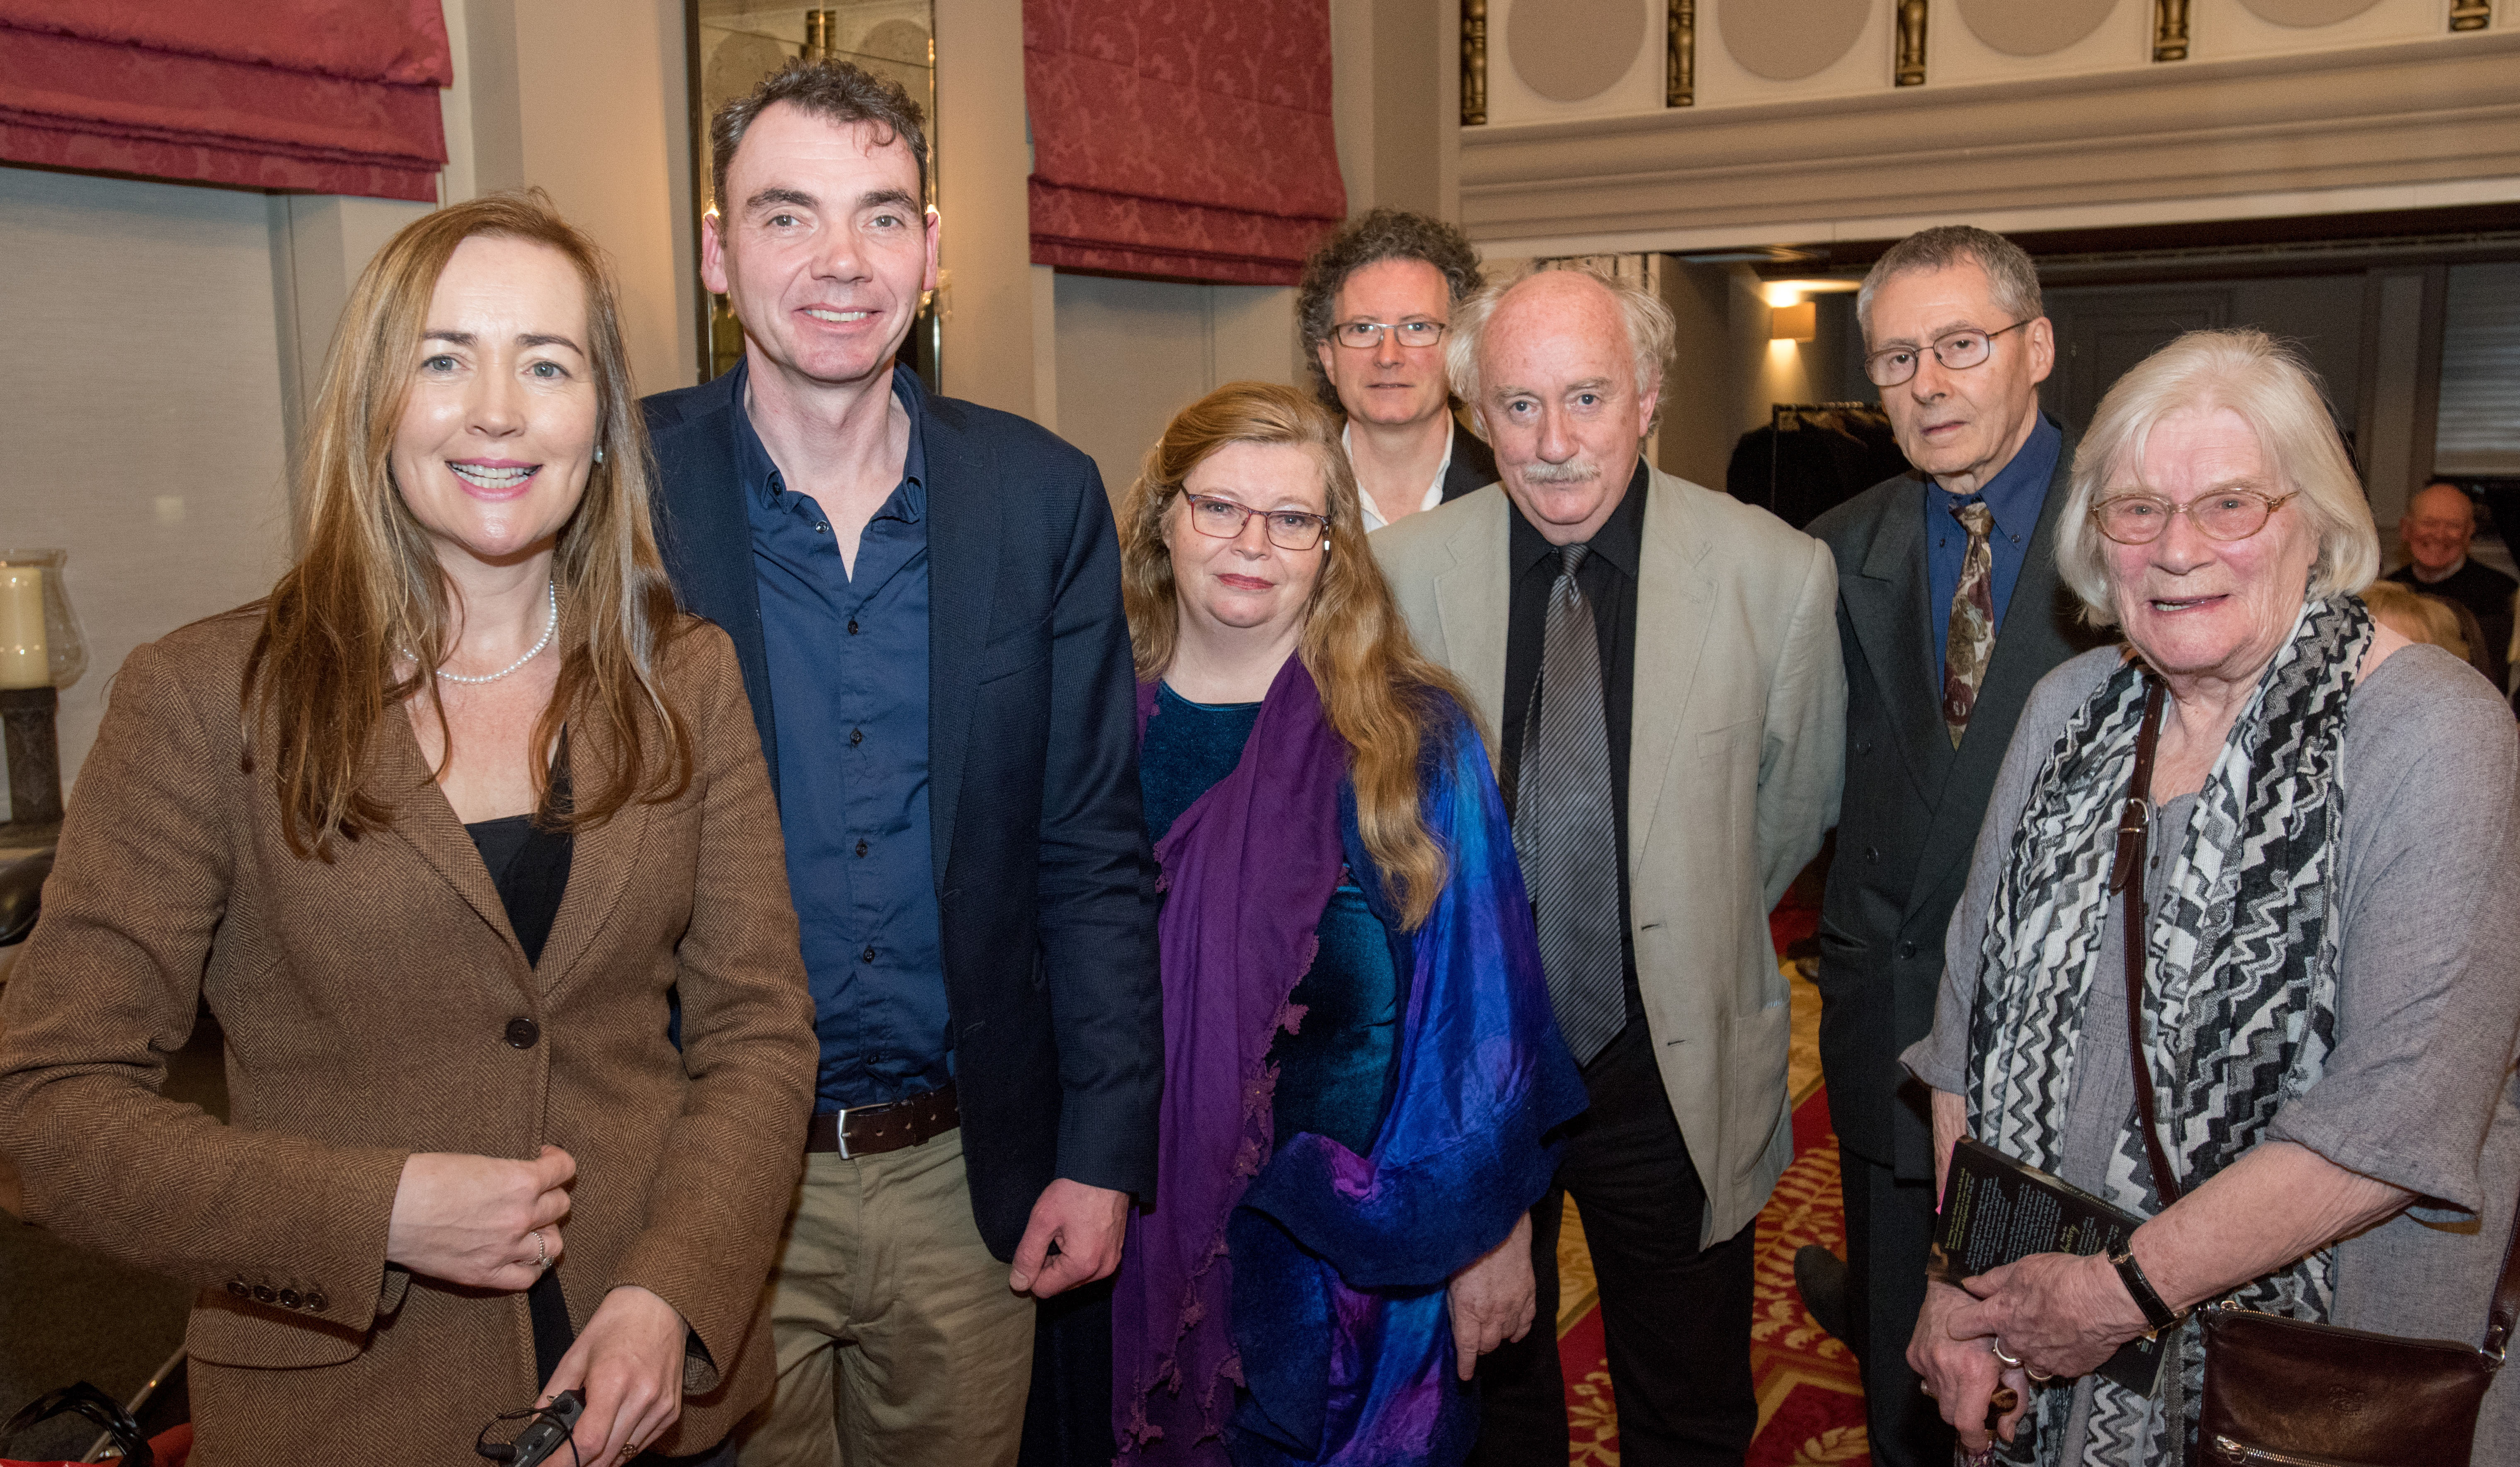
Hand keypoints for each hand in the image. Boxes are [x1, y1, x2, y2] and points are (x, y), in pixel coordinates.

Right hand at [386, 1146, 573, 1289]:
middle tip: (533, 1194)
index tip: (545, 1160)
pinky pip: (528, 1277)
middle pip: (560, 1206)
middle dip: (549, 1197)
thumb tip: (525, 1179)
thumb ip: (508, 1174)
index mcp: (519, 1180)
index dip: (557, 1162)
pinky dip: (530, 1266)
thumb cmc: (424, 1177)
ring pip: (553, 1243)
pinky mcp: (485, 1275)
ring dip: (544, 1232)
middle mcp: (520, 1216)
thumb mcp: (476, 1161)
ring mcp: (505, 1249)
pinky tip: (521, 1255)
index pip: (564, 1169)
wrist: (388, 1210)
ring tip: (530, 1226)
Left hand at [539, 1285, 686, 1463]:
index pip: (587, 1441)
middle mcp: (642, 1397)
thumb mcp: (575, 1356)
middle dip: (576, 1466)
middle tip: (557, 1463)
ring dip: (598, 1461)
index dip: (561, 1464)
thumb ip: (552, 1395)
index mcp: (614, 1380)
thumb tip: (535, 1428)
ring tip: (579, 1451)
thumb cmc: (615, 1325)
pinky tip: (607, 1438)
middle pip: (605, 1457)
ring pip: (623, 1456)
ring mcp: (661, 1407)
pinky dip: (619, 1449)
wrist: (658, 1304)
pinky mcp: (671, 1411)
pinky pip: (641, 1445)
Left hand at [1009, 1179, 1129, 1296]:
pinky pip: (1089, 1266)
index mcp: (1083, 1265)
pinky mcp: (1116, 1252)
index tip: (1036, 1242)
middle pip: (1061, 1285)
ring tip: (1066, 1230)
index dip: (1032, 1269)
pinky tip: (1077, 1231)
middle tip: (1052, 1233)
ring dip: (1063, 1260)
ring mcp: (1112, 1262)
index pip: (1044, 1289)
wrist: (1105, 1168)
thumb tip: (1018, 1283)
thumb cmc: (1075, 1190)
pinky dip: (1078, 1255)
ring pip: (1074, 1277)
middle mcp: (1102, 1270)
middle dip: (1049, 1265)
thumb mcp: (1042, 1220)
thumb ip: (1028, 1256)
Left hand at [1447, 1213, 1535, 1379]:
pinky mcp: (1528, 1295)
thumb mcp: (1450, 1279)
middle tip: (1473, 1341)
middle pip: (1488, 1344)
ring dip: (1496, 1337)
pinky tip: (1512, 1331)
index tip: (1464, 1375)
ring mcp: (1513, 1304)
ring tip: (1489, 1331)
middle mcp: (1493, 1311)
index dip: (1465, 1365)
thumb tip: (1458, 1327)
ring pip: (1506, 1336)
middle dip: (1479, 1347)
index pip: (1468, 1348)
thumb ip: (1456, 1306)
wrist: (1498, 1226)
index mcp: (1470, 1308)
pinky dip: (1518, 1331)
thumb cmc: (1467, 1249)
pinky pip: (1526, 1323)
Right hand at [1908, 1278, 2029, 1455]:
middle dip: (1965, 1416)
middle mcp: (1945, 1368)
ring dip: (1952, 1396)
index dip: (1974, 1438)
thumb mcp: (2014, 1360)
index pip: (1966, 1422)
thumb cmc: (1994, 1322)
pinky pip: (1926, 1379)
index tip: (1980, 1441)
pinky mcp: (1914, 1354)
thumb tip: (2005, 1432)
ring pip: (1937, 1398)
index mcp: (1973, 1371)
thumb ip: (2013, 1400)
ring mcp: (1926, 1361)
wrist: (1956, 1287)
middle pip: (1950, 1415)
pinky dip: (1939, 1378)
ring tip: (1966, 1376)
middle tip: (1979, 1404)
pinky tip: (1951, 1360)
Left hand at [1948, 1250, 2149, 1380]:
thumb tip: (1969, 1284)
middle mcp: (2016, 1343)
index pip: (1962, 1325)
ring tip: (2046, 1333)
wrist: (2108, 1298)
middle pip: (1997, 1348)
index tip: (1963, 1322)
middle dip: (2003, 1339)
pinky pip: (2054, 1367)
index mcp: (2000, 1316)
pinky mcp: (2067, 1369)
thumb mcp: (2023, 1268)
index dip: (1960, 1323)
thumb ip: (1992, 1280)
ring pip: (2025, 1362)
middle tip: (2020, 1323)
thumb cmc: (2065, 1278)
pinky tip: (2067, 1340)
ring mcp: (2041, 1360)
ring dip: (2029, 1352)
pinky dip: (2056, 1357)